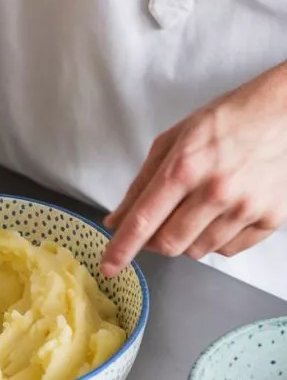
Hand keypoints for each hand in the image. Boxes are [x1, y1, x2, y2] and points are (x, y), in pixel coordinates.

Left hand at [100, 64, 286, 275]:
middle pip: (169, 244)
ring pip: (198, 251)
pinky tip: (221, 212)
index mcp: (185, 166)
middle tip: (159, 224)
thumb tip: (117, 220)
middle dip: (155, 241)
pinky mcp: (269, 219)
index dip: (122, 248)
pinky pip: (228, 250)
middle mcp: (215, 191)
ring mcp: (245, 208)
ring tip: (197, 207)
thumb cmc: (224, 123)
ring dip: (187, 239)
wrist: (280, 114)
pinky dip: (216, 239)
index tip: (109, 265)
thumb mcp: (173, 141)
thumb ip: (141, 184)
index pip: (144, 220)